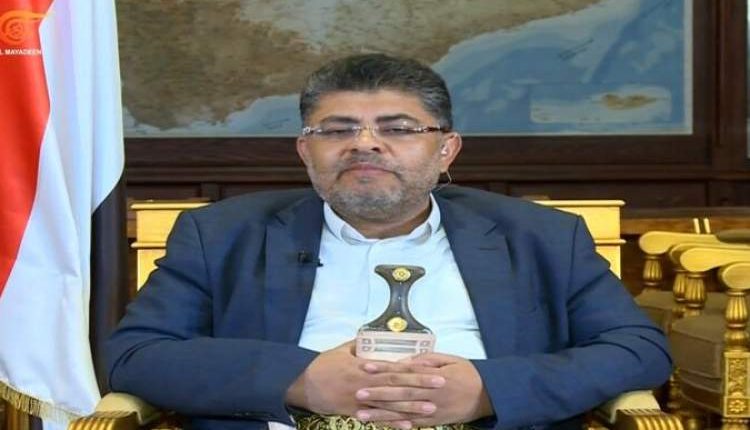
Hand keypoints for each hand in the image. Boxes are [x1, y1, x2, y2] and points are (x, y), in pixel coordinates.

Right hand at [285, 341, 445, 417]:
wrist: (305, 384)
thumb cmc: (324, 365)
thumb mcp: (342, 349)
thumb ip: (360, 345)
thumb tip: (373, 338)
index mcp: (366, 366)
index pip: (396, 368)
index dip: (416, 370)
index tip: (434, 370)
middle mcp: (367, 384)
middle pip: (398, 386)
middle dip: (421, 386)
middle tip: (441, 386)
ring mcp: (362, 400)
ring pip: (391, 405)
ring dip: (412, 407)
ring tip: (431, 408)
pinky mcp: (355, 412)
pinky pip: (378, 419)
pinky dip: (393, 423)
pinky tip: (408, 426)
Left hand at [355, 353, 493, 427]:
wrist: (488, 394)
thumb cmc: (466, 373)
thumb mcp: (448, 359)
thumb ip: (425, 360)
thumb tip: (404, 361)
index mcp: (431, 375)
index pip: (402, 371)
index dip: (383, 370)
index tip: (365, 367)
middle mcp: (429, 393)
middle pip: (399, 393)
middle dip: (377, 394)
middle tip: (357, 394)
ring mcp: (432, 409)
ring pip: (402, 412)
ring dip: (381, 414)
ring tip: (361, 414)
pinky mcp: (435, 421)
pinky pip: (413, 424)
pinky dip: (398, 425)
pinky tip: (383, 426)